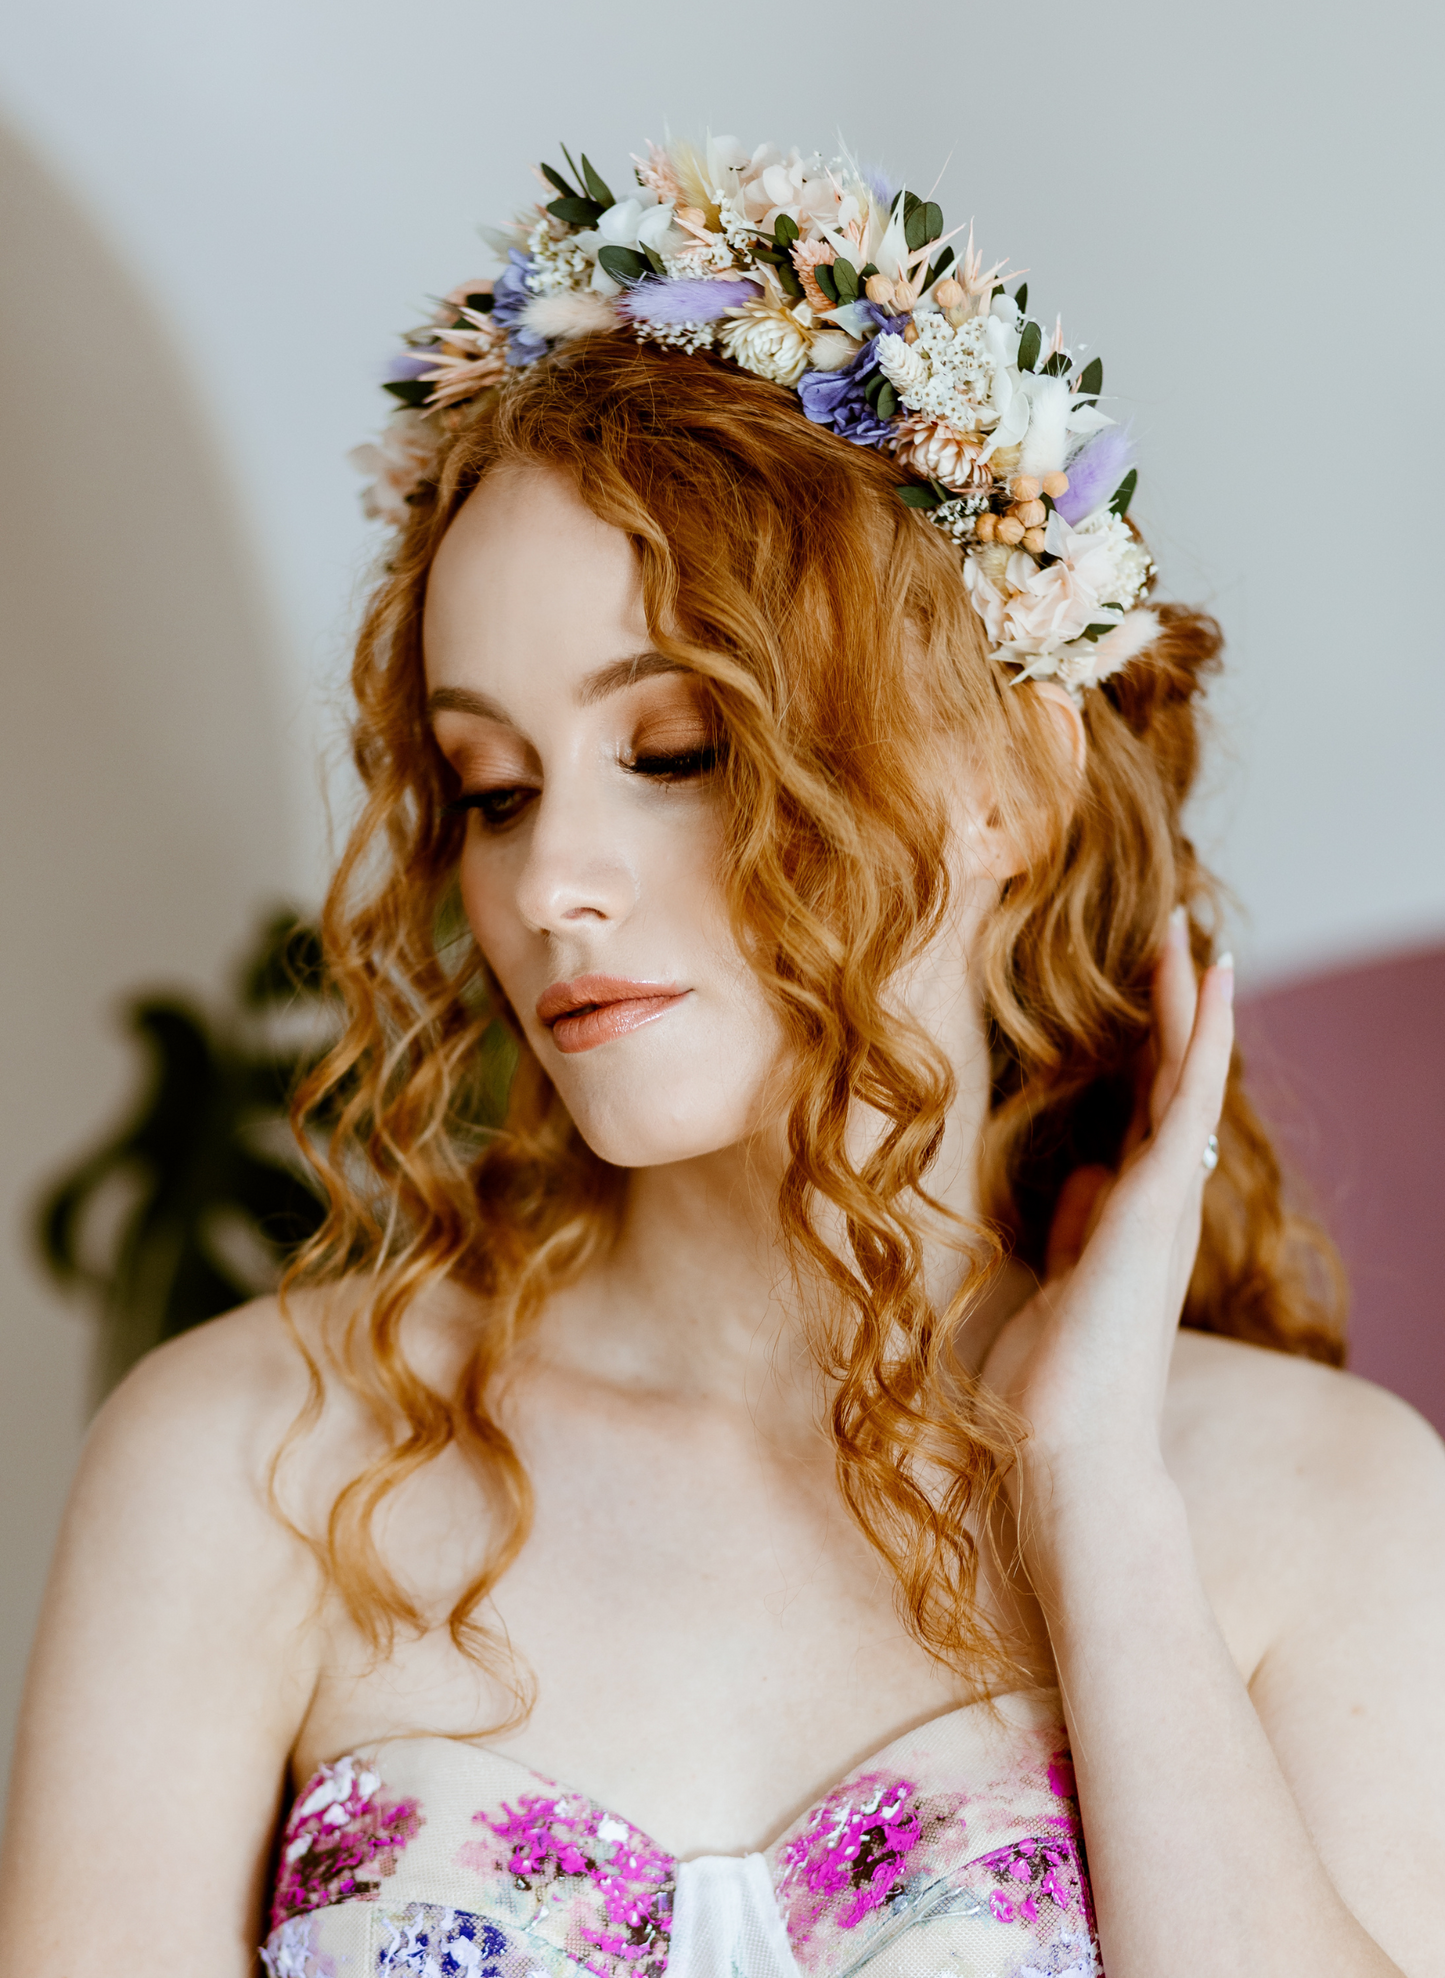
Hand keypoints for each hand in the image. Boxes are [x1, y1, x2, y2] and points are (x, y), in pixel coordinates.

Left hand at [979, 910, 1234, 1504]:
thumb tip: (1085, 1176)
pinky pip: (1191, 1099)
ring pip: (1188, 1079)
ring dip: (1189, 1007)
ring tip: (1189, 941)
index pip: (1147, 1114)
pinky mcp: (1157, 1200)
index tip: (1142, 993)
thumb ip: (1076, 1231)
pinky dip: (1202, 1038)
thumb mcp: (1056, 1284)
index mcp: (1132, 1220)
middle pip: (1172, 1084)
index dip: (1149, 1051)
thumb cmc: (1053, 1386)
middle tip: (1170, 939)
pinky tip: (1210, 982)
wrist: (1067, 1450)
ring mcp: (1165, 1201)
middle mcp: (1160, 1203)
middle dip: (1171, 1012)